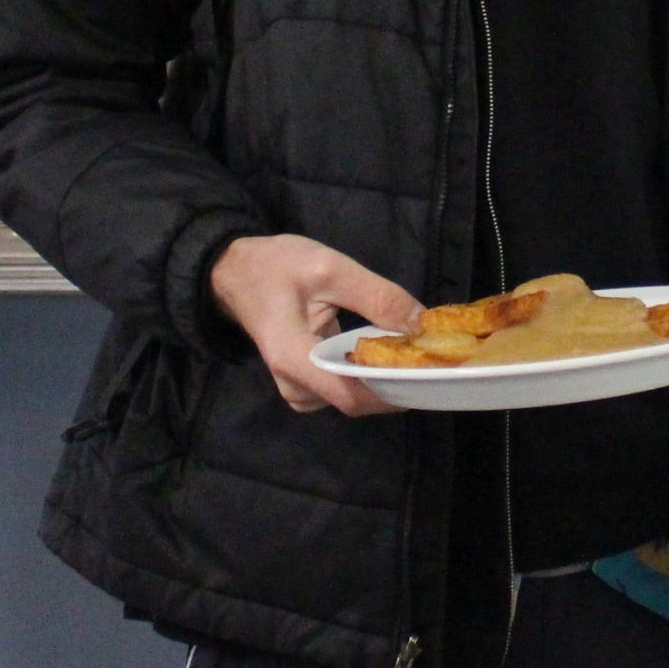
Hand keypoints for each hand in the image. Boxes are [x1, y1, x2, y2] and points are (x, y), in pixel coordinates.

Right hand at [208, 233, 421, 416]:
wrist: (234, 273)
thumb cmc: (276, 267)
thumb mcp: (329, 268)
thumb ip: (376, 296)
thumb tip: (420, 324)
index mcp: (294, 359)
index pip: (352, 396)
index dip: (395, 391)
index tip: (430, 373)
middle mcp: (295, 384)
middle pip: (356, 400)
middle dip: (397, 382)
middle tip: (434, 357)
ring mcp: (298, 388)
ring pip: (353, 397)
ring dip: (385, 378)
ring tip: (416, 352)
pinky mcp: (305, 382)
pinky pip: (344, 387)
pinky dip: (368, 374)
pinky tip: (387, 352)